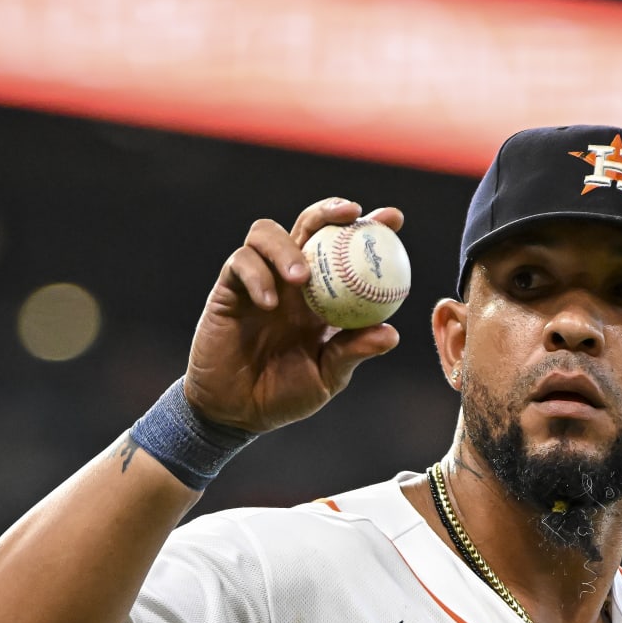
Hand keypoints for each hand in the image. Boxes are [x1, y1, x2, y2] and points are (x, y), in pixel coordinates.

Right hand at [184, 198, 403, 433]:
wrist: (236, 411)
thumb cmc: (284, 394)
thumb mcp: (328, 376)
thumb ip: (353, 351)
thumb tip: (391, 334)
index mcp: (322, 296)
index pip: (346, 250)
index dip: (369, 227)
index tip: (393, 218)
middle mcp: (291, 280)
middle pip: (308, 225)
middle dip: (329, 211)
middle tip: (350, 213)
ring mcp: (259, 280)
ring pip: (267, 233)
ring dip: (286, 246)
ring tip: (300, 277)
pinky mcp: (228, 289)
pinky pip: (240, 263)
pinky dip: (256, 276)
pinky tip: (269, 303)